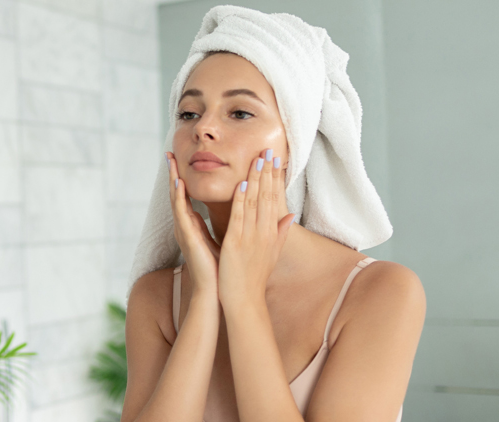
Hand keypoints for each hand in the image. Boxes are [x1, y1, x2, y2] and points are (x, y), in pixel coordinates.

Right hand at [167, 152, 220, 292]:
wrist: (217, 291)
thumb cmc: (221, 269)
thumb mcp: (225, 239)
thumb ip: (228, 223)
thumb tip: (238, 209)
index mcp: (194, 227)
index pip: (186, 198)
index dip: (182, 180)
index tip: (180, 162)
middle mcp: (186, 227)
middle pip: (177, 195)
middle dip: (173, 174)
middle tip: (169, 154)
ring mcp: (184, 231)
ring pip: (176, 200)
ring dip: (172, 179)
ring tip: (169, 161)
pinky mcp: (187, 237)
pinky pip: (181, 213)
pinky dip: (179, 197)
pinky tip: (178, 183)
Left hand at [218, 149, 293, 309]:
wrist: (245, 300)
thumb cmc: (255, 278)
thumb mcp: (272, 253)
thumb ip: (280, 233)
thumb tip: (290, 215)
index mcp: (271, 233)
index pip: (274, 199)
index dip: (274, 179)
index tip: (275, 160)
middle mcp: (264, 232)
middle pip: (267, 197)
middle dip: (267, 172)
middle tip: (268, 150)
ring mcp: (251, 237)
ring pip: (254, 203)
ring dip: (255, 180)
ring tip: (257, 159)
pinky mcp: (236, 244)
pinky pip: (239, 218)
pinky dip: (241, 201)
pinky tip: (242, 185)